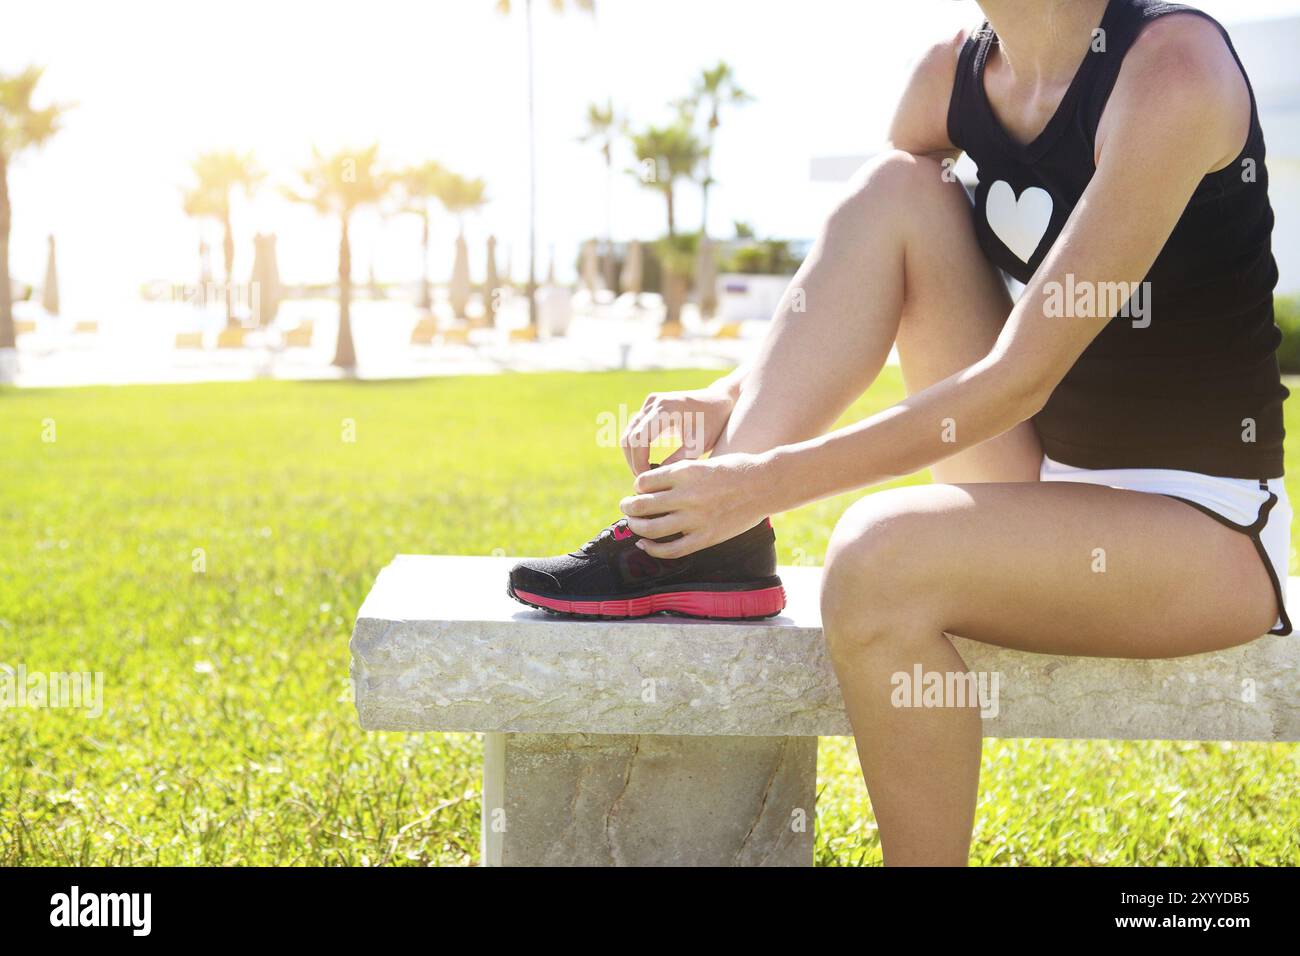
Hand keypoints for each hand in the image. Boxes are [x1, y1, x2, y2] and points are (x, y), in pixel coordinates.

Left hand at [619, 452, 773, 557]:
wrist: (766, 484)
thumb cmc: (736, 469)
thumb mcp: (703, 462)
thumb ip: (680, 474)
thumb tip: (654, 486)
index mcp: (684, 472)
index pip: (643, 482)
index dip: (637, 487)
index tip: (639, 489)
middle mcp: (686, 495)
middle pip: (641, 505)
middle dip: (629, 506)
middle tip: (626, 506)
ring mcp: (695, 519)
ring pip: (651, 528)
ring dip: (636, 527)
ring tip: (633, 524)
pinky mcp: (705, 538)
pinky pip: (671, 549)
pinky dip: (653, 549)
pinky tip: (645, 545)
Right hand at [620, 385, 734, 475]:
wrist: (720, 401)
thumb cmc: (714, 423)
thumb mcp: (699, 444)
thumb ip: (679, 460)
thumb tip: (656, 478)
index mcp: (666, 410)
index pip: (638, 440)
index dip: (638, 463)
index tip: (647, 480)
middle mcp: (654, 403)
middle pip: (629, 438)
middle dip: (634, 462)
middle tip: (645, 482)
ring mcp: (650, 403)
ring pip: (628, 434)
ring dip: (633, 457)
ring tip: (648, 475)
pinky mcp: (650, 407)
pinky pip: (634, 430)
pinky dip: (637, 449)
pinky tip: (650, 464)